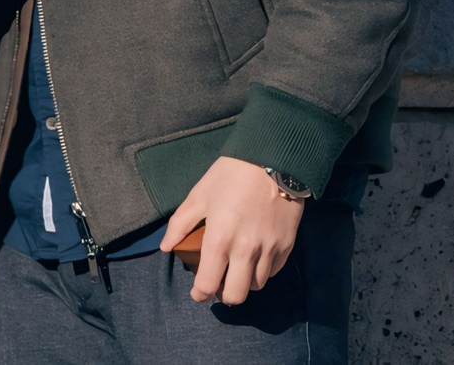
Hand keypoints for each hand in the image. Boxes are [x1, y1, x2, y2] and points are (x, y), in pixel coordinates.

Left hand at [161, 157, 302, 305]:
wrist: (275, 157)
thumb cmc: (231, 174)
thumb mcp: (200, 194)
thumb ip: (181, 223)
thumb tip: (166, 247)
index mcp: (220, 239)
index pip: (208, 285)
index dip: (200, 294)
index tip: (198, 292)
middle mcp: (245, 250)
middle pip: (236, 296)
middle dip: (223, 294)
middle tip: (219, 282)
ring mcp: (269, 249)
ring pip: (256, 286)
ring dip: (245, 281)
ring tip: (238, 268)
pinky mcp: (287, 244)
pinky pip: (273, 271)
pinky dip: (263, 270)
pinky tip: (256, 256)